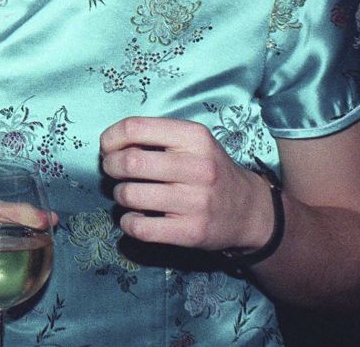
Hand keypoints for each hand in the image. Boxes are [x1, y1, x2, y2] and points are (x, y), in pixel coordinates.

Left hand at [99, 116, 272, 252]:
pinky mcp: (193, 232)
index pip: (135, 128)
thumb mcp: (192, 142)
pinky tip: (135, 218)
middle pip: (129, 162)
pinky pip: (140, 228)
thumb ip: (155, 136)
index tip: (108, 148)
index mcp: (195, 138)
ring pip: (130, 195)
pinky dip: (128, 223)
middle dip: (111, 166)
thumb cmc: (210, 171)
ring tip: (129, 194)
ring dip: (119, 195)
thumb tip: (110, 144)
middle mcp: (198, 168)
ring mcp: (197, 202)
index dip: (110, 138)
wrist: (250, 211)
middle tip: (114, 171)